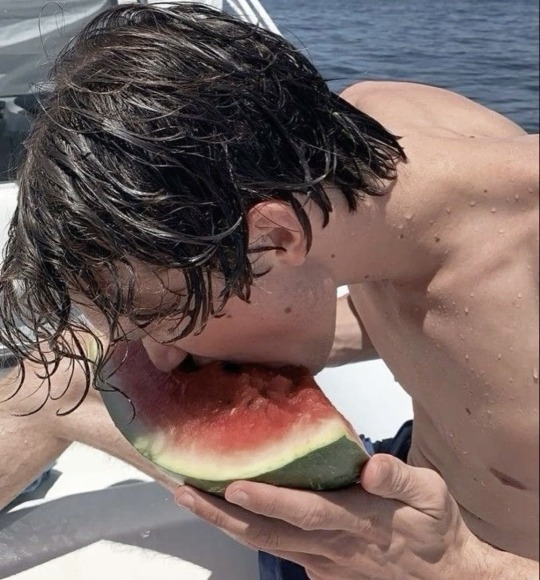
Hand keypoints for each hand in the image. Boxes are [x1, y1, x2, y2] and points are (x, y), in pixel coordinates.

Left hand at [175, 454, 484, 579]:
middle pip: (268, 533)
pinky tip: (227, 512)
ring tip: (188, 498)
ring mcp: (322, 562)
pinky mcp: (320, 568)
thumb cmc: (435, 528)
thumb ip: (400, 478)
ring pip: (265, 543)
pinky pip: (276, 549)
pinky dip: (247, 531)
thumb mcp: (432, 495)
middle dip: (222, 514)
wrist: (444, 579)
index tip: (235, 486)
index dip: (270, 501)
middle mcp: (330, 545)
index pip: (306, 511)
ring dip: (225, 523)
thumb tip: (370, 465)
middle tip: (182, 491)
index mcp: (357, 521)